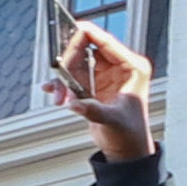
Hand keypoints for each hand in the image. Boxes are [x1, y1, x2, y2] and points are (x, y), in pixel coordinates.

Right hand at [51, 17, 159, 159]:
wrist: (126, 150)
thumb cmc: (130, 134)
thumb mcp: (112, 121)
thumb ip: (92, 110)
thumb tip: (74, 104)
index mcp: (132, 67)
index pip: (105, 41)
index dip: (83, 36)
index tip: (64, 36)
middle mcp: (119, 67)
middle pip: (86, 49)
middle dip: (68, 63)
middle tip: (59, 79)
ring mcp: (105, 74)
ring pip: (77, 63)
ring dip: (63, 78)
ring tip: (60, 98)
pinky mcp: (94, 84)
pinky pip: (72, 76)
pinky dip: (61, 83)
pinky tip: (54, 92)